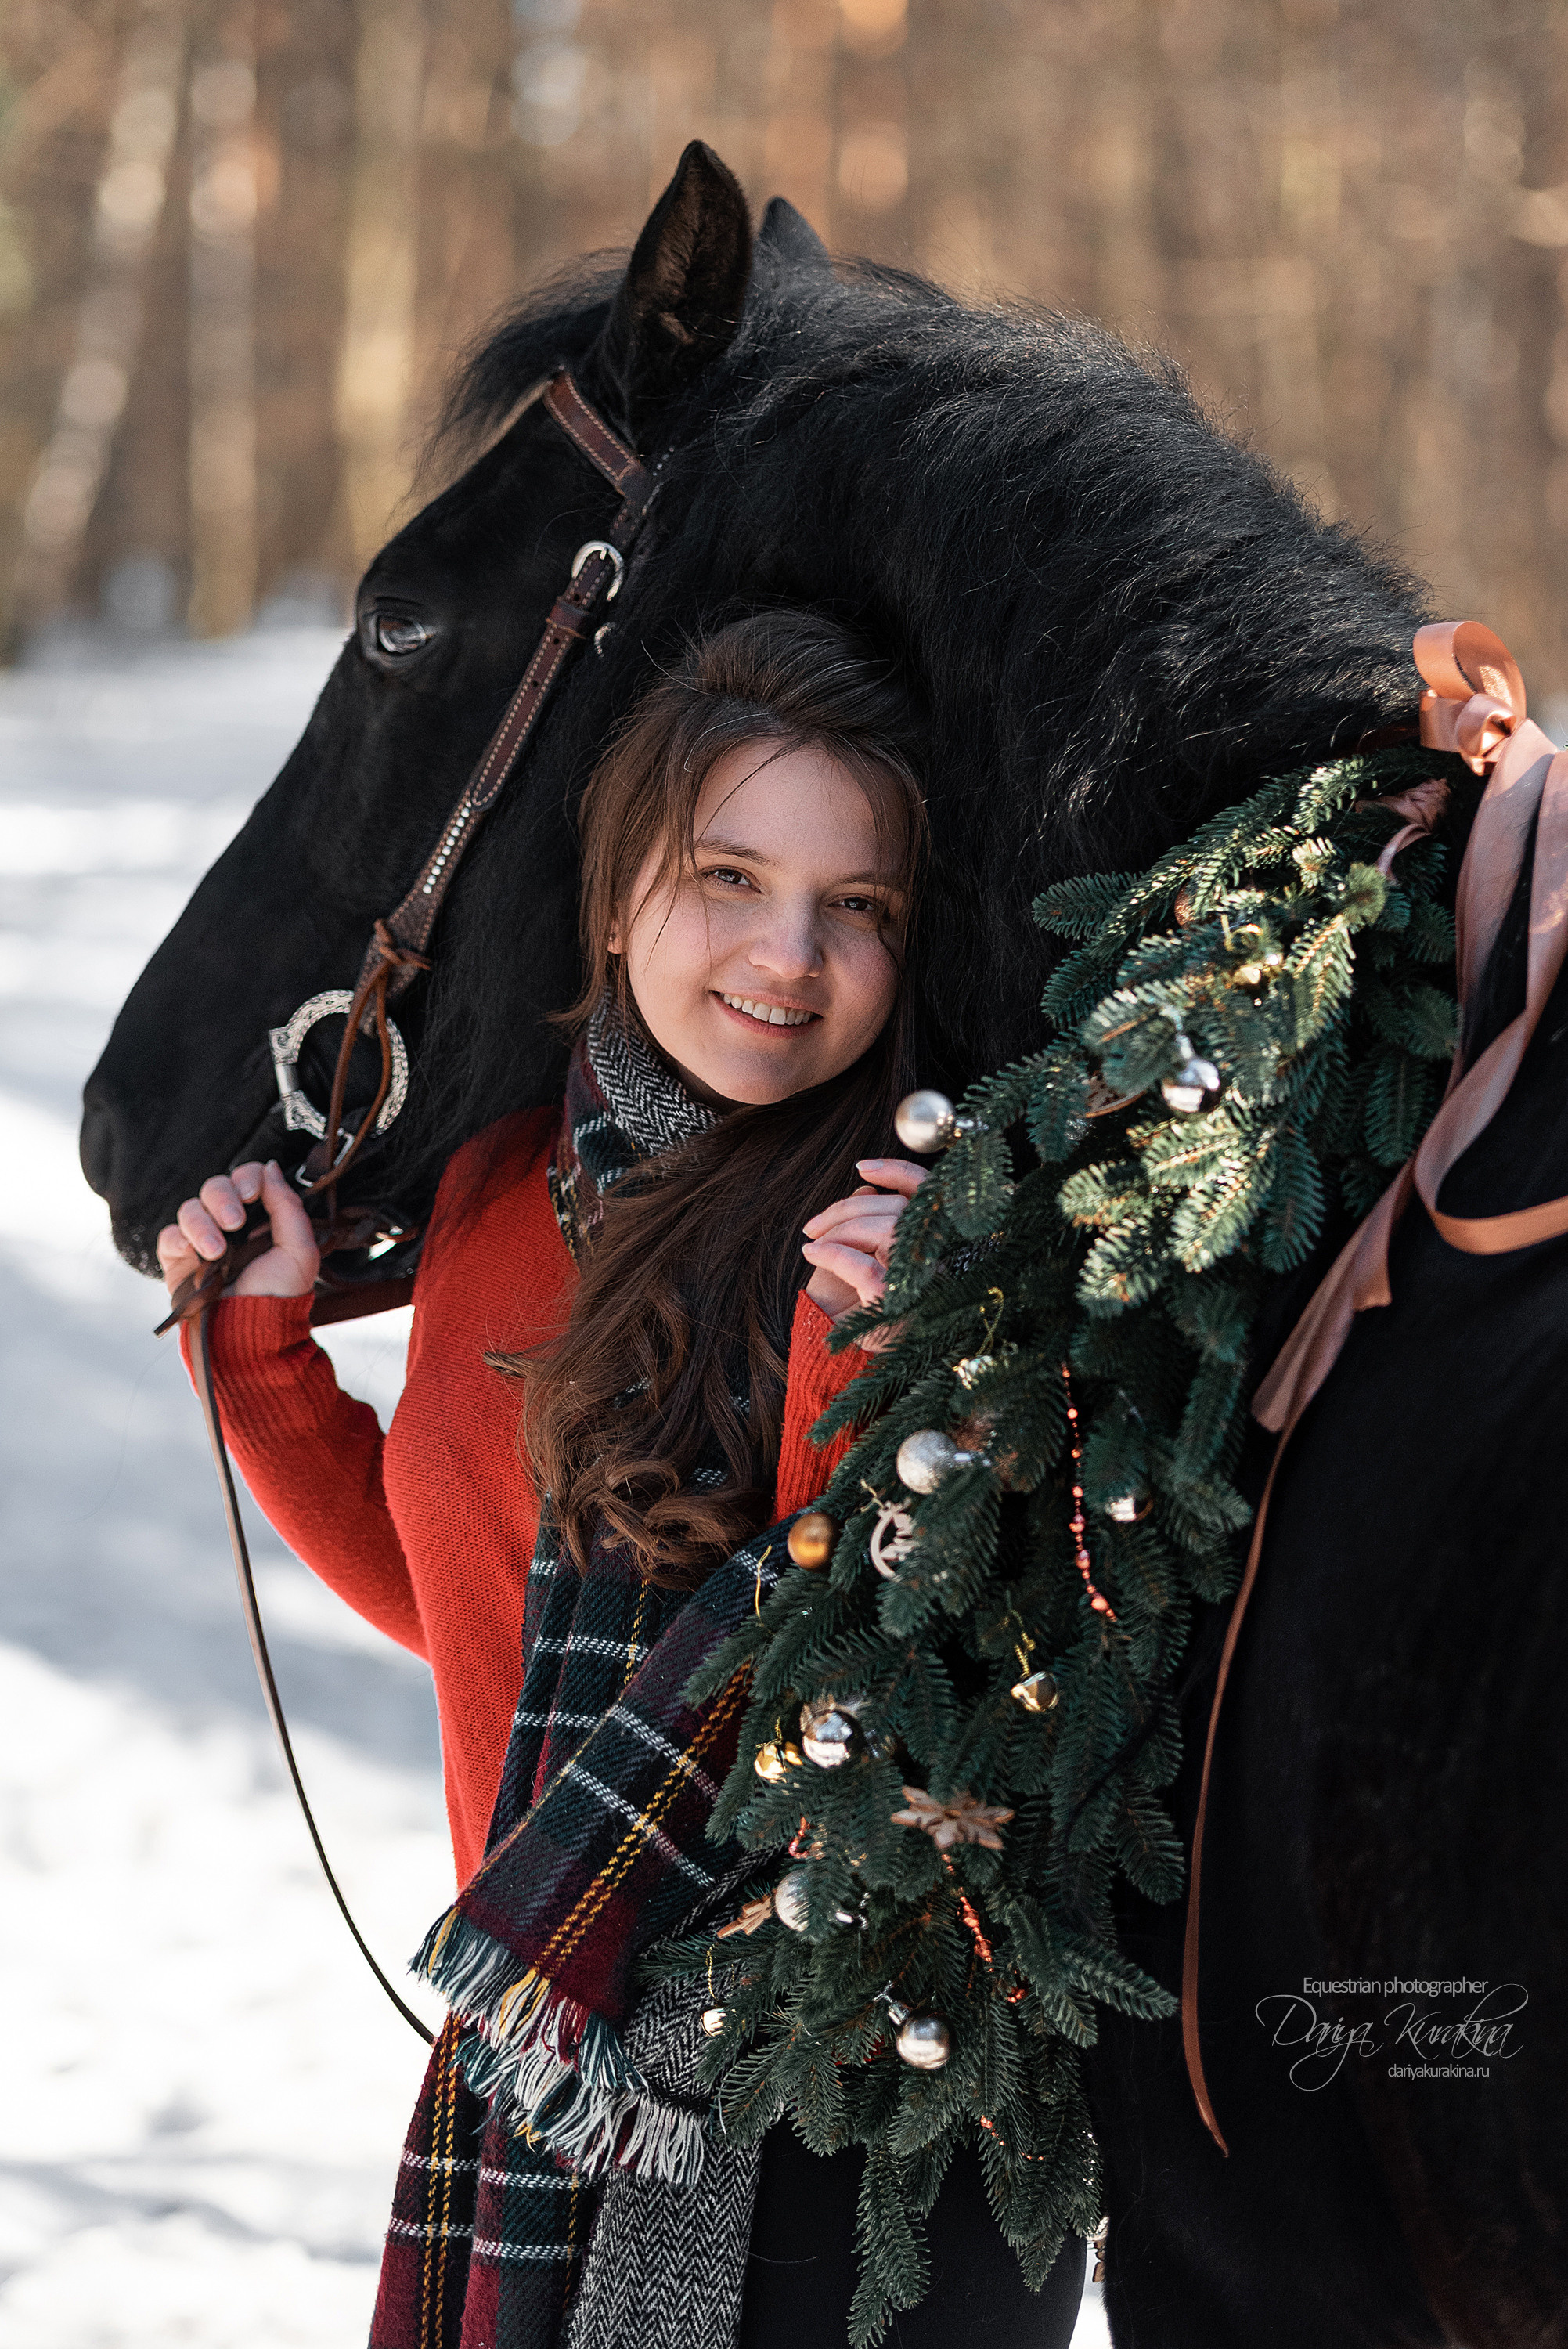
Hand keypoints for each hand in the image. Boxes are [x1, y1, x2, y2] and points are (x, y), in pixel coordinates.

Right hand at [156, 1159, 319, 1301]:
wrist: (251, 1333)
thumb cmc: (279, 1295)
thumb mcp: (299, 1250)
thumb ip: (287, 1206)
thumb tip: (271, 1167)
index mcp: (261, 1218)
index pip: (248, 1178)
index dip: (247, 1177)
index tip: (252, 1193)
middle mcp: (231, 1225)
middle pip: (216, 1186)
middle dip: (224, 1198)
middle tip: (235, 1222)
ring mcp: (203, 1241)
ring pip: (191, 1208)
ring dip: (202, 1224)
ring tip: (217, 1251)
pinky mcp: (179, 1261)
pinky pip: (169, 1235)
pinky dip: (179, 1239)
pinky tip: (194, 1254)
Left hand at [801, 1157, 927, 1324]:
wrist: (849, 1358)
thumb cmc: (859, 1308)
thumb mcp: (866, 1258)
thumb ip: (872, 1221)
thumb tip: (867, 1190)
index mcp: (932, 1246)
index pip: (927, 1195)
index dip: (898, 1172)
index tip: (862, 1167)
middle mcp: (934, 1261)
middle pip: (897, 1208)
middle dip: (846, 1208)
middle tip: (812, 1226)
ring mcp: (918, 1281)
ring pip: (884, 1230)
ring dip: (839, 1230)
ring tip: (813, 1243)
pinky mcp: (895, 1301)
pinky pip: (862, 1265)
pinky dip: (832, 1253)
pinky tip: (812, 1253)